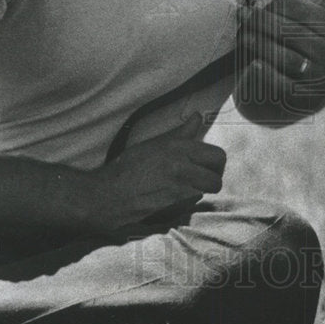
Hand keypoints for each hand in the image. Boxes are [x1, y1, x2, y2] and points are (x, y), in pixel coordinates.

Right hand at [90, 114, 226, 229]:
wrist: (107, 195)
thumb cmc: (127, 168)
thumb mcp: (153, 144)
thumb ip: (180, 133)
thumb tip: (198, 117)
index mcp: (178, 147)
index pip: (217, 155)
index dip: (215, 164)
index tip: (208, 168)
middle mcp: (182, 165)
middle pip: (217, 178)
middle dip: (212, 181)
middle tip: (201, 182)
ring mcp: (179, 187)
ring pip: (207, 192)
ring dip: (200, 193)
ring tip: (185, 192)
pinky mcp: (174, 207)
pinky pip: (193, 205)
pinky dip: (188, 205)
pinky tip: (174, 202)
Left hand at [234, 0, 324, 125]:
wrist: (306, 92)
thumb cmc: (306, 49)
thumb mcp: (317, 27)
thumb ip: (318, 5)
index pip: (302, 10)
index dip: (276, 6)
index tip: (259, 6)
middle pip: (290, 32)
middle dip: (261, 21)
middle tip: (243, 16)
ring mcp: (320, 79)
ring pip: (285, 56)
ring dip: (259, 44)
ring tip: (243, 36)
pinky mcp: (304, 98)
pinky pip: (281, 83)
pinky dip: (265, 73)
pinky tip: (253, 64)